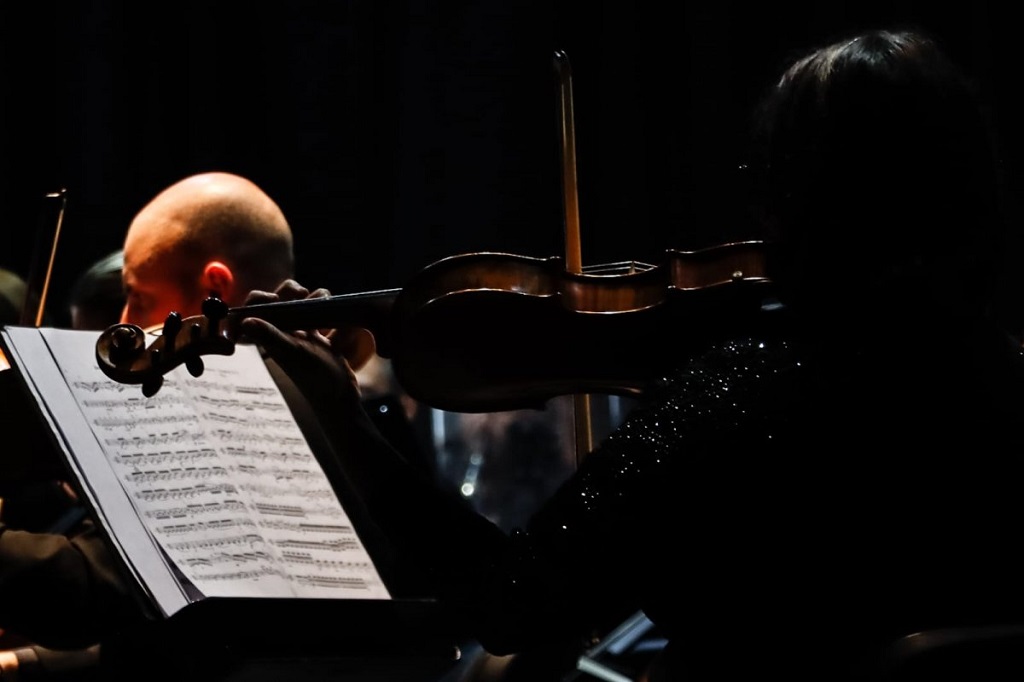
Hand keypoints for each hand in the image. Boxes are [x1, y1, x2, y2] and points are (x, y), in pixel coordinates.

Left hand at [239, 280, 363, 410]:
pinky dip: (326, 307)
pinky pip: (318, 309)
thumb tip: (245, 321)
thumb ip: (270, 336)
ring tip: (321, 306)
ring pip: (300, 300)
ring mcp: (299, 332)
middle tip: (303, 296)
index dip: (259, 298)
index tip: (275, 299)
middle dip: (290, 291)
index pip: (251, 308)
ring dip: (313, 296)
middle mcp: (280, 331)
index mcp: (267, 335)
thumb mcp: (294, 353)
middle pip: (277, 297)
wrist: (340, 395)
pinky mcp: (318, 334)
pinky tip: (332, 316)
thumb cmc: (315, 377)